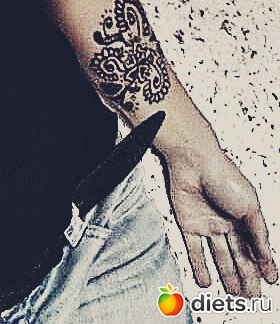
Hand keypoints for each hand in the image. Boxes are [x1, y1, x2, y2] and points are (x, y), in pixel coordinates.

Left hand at [163, 142, 276, 296]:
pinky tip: (205, 282)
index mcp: (244, 217)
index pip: (255, 247)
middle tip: (251, 296)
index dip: (263, 265)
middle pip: (239, 256)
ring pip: (220, 257)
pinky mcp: (188, 225)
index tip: (269, 281)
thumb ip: (257, 236)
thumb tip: (266, 259)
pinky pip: (195, 251)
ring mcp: (208, 225)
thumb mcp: (250, 208)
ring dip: (227, 276)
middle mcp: (227, 223)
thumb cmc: (224, 176)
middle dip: (246, 277)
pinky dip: (200, 267)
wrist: (193, 161)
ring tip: (234, 295)